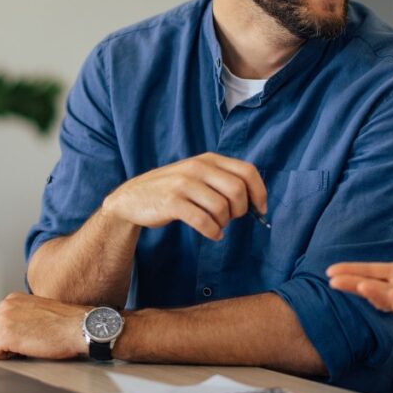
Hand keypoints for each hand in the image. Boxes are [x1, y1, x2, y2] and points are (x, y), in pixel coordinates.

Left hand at [0, 293, 86, 359]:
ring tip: (28, 346)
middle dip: (5, 342)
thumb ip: (23, 316)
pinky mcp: (4, 334)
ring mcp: (3, 319)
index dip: (11, 335)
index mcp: (13, 299)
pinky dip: (5, 357)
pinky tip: (24, 351)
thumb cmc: (66, 323)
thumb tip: (15, 330)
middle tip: (29, 343)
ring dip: (6, 350)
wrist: (79, 327)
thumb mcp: (40, 311)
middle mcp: (6, 305)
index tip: (28, 336)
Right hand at [101, 152, 266, 240]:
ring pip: (222, 208)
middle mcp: (197, 167)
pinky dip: (213, 232)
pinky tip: (212, 234)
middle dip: (241, 211)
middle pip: (238, 191)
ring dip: (224, 223)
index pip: (247, 171)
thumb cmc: (172, 190)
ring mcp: (183, 184)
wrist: (132, 198)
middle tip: (231, 218)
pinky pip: (204, 221)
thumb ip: (222, 180)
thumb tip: (255, 200)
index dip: (259, 192)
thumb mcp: (197, 175)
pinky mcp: (172, 203)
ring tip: (216, 225)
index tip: (260, 208)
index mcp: (208, 159)